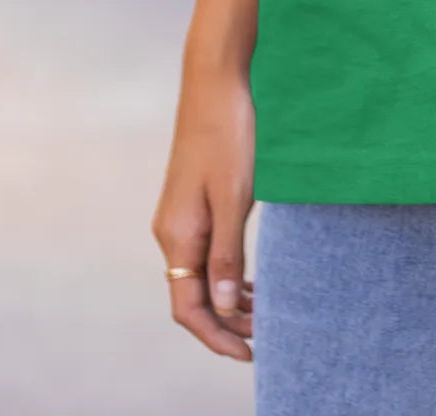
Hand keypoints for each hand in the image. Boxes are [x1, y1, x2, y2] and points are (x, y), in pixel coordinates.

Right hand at [152, 64, 256, 360]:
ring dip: (228, 299)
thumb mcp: (234, 197)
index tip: (249, 353)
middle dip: (226, 323)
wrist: (214, 83)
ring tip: (263, 313)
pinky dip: (225, 272)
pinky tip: (249, 278)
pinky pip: (204, 252)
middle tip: (265, 337)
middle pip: (192, 296)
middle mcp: (171, 232)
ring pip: (199, 275)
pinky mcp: (191, 202)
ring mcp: (179, 217)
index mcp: (178, 236)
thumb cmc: (228, 134)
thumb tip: (225, 307)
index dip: (216, 336)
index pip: (188, 308)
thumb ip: (228, 253)